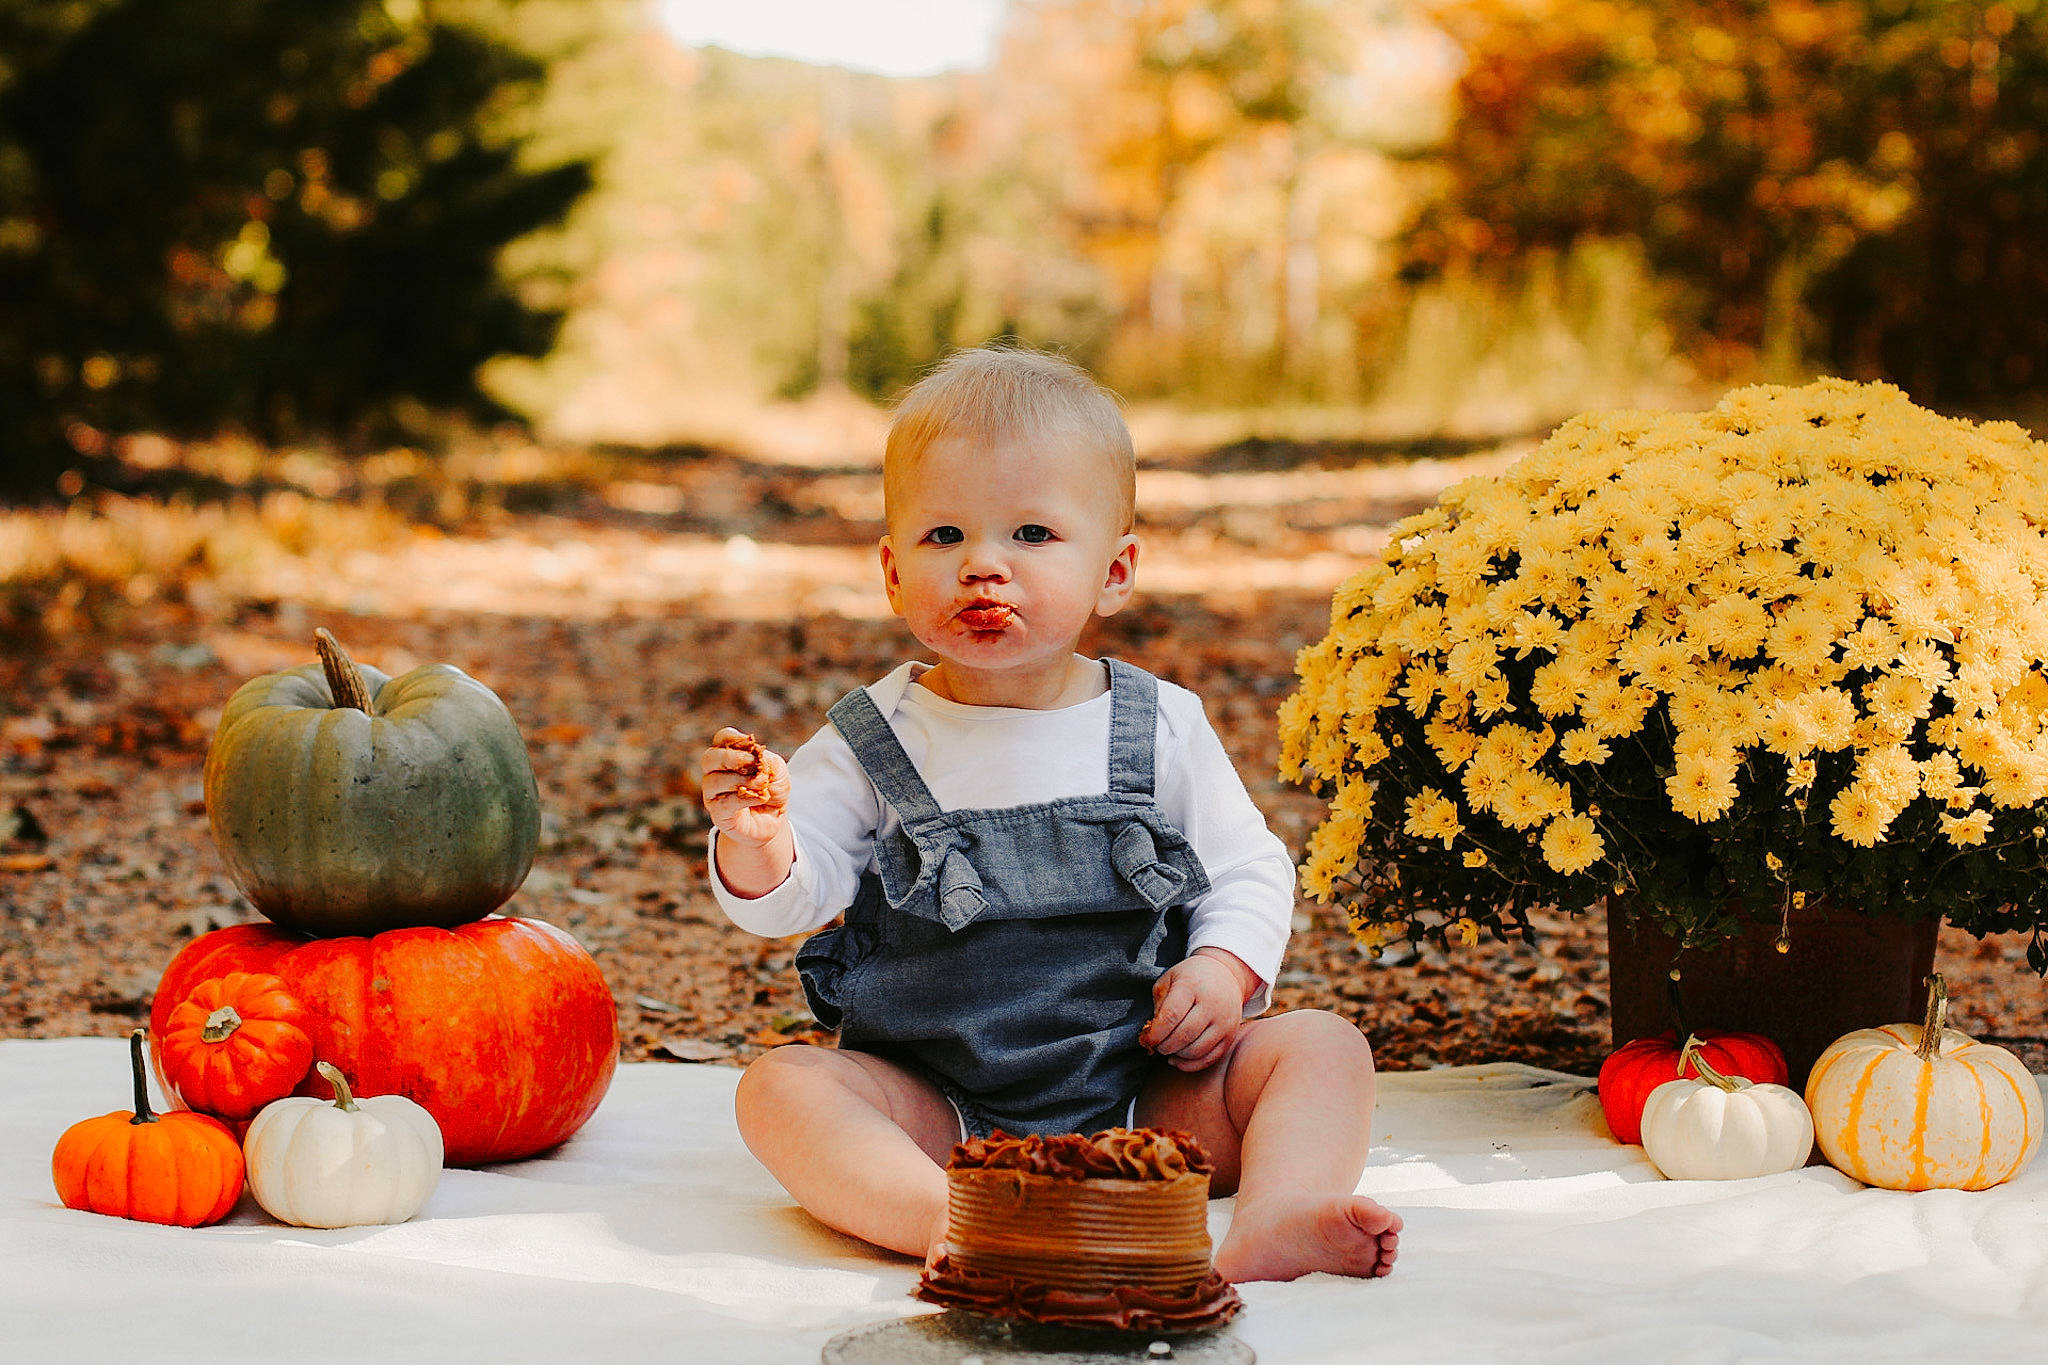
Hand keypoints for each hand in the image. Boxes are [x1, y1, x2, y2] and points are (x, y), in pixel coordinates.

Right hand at [700, 727, 790, 847]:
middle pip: (710, 758)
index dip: (735, 738)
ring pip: (714, 781)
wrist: (773, 820)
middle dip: (733, 758)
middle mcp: (715, 773)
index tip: (752, 744)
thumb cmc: (771, 790)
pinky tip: (761, 797)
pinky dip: (746, 798)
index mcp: (728, 756)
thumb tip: (754, 759)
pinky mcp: (719, 815)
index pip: (722, 738)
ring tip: (761, 784)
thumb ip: (766, 759)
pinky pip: (725, 803)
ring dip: (741, 780)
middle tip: (754, 764)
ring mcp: (713, 795)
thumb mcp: (777, 770)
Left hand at [1140, 949, 1258, 1072]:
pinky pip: (1209, 1059)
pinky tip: (1179, 1058)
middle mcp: (1211, 1004)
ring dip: (1177, 1055)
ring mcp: (1224, 1021)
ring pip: (1196, 1051)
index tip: (1146, 1039)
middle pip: (1183, 1036)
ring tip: (1168, 1048)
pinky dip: (1190, 1064)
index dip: (1155, 1033)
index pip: (1171, 1016)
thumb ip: (1159, 1005)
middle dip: (1164, 1046)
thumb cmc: (1191, 977)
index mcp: (1191, 985)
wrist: (1226, 974)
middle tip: (1156, 1044)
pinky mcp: (1230, 1035)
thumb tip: (1151, 1034)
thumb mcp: (1169, 980)